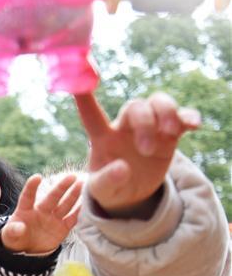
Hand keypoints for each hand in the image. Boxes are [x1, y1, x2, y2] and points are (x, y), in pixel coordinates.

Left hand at [2, 174, 82, 253]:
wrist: (27, 250)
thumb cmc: (15, 238)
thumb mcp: (9, 236)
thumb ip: (12, 231)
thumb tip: (19, 227)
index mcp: (25, 210)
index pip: (28, 196)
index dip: (32, 187)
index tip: (37, 177)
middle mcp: (41, 211)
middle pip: (52, 197)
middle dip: (61, 187)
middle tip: (71, 176)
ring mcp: (53, 218)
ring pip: (65, 205)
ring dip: (74, 195)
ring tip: (83, 184)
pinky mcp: (62, 227)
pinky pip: (72, 219)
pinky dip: (79, 212)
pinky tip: (88, 204)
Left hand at [75, 92, 199, 216]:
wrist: (131, 194)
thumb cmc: (109, 187)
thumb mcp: (102, 190)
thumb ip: (106, 180)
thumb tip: (122, 169)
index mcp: (102, 138)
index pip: (91, 115)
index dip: (84, 98)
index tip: (82, 81)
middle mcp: (124, 127)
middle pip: (135, 106)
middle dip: (145, 123)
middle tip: (145, 150)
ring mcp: (149, 127)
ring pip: (157, 101)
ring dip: (166, 113)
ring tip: (170, 135)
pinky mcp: (169, 134)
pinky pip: (181, 115)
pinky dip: (188, 116)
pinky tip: (194, 125)